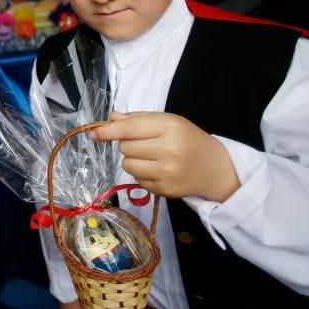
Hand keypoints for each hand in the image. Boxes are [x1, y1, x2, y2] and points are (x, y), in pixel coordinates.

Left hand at [92, 111, 240, 201]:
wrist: (215, 168)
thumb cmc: (188, 139)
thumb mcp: (168, 121)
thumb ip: (139, 119)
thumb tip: (111, 119)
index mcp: (170, 127)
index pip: (129, 128)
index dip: (107, 131)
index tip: (93, 134)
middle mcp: (169, 150)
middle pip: (125, 147)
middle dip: (127, 144)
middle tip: (144, 144)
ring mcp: (168, 173)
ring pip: (127, 165)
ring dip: (132, 160)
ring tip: (151, 157)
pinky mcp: (166, 190)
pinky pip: (137, 180)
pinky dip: (141, 174)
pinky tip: (158, 170)